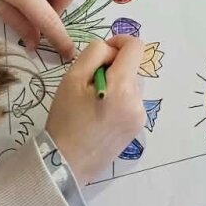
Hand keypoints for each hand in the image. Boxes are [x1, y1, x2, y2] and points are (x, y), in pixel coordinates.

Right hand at [45, 37, 145, 181]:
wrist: (65, 163)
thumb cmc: (66, 119)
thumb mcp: (72, 78)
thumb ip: (95, 53)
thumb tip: (112, 50)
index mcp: (123, 87)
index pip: (136, 47)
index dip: (119, 42)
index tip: (103, 53)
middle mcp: (138, 101)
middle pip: (132, 67)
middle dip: (114, 67)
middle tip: (89, 85)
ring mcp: (140, 116)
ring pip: (132, 84)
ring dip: (117, 84)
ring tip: (94, 102)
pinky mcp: (137, 128)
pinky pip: (132, 101)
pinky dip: (119, 100)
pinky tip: (101, 115)